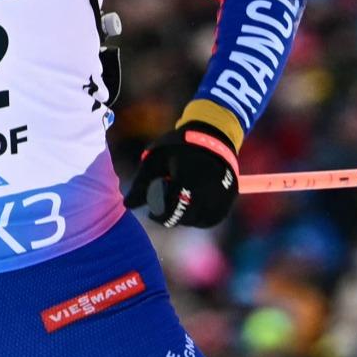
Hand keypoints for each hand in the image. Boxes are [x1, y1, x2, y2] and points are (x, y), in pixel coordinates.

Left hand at [125, 124, 240, 228]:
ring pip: (197, 221)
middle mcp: (207, 188)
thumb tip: (127, 205)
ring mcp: (221, 194)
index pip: (169, 210)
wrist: (212, 136)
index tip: (152, 212)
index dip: (157, 215)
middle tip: (165, 205)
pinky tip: (192, 204)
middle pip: (183, 217)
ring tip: (179, 200)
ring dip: (185, 217)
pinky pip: (211, 219)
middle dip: (170, 215)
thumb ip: (141, 183)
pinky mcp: (229, 198)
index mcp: (186, 178)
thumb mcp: (155, 159)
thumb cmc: (177, 147)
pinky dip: (199, 217)